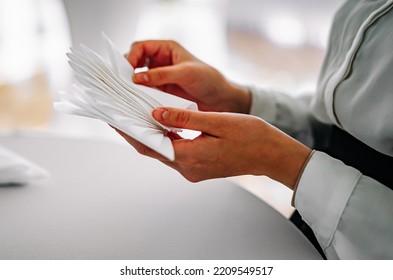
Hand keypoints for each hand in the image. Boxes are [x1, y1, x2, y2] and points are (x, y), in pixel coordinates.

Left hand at [115, 107, 311, 189]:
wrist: (272, 155)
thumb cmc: (251, 136)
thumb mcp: (217, 121)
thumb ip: (184, 118)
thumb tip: (155, 114)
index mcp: (190, 157)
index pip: (148, 145)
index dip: (128, 131)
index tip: (113, 117)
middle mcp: (188, 168)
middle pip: (152, 150)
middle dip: (134, 132)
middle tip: (119, 113)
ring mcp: (193, 171)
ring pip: (162, 152)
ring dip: (149, 136)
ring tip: (136, 115)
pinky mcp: (199, 168)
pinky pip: (174, 153)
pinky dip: (164, 140)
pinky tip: (160, 126)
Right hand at [127, 40, 250, 112]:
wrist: (222, 100)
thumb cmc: (209, 80)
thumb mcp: (186, 73)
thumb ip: (162, 74)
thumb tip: (136, 78)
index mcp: (166, 49)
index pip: (140, 47)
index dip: (130, 57)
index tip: (127, 71)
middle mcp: (160, 62)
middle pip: (135, 63)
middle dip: (127, 72)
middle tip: (123, 86)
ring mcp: (160, 79)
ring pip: (138, 80)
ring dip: (133, 87)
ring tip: (128, 96)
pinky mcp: (162, 93)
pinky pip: (145, 94)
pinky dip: (140, 98)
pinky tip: (138, 105)